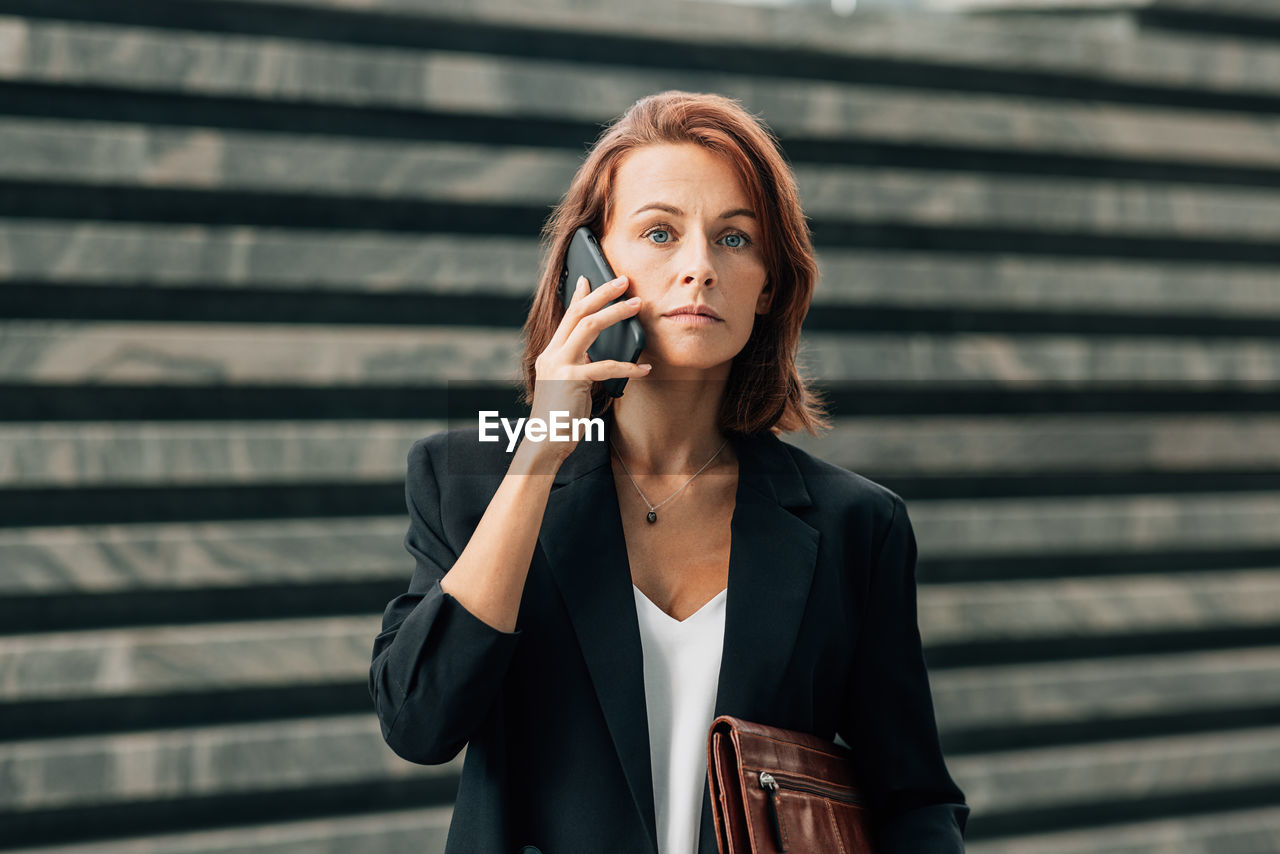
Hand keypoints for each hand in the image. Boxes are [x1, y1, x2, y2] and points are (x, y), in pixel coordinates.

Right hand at [526, 273, 650, 461]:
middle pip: (578, 312)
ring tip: (637, 305)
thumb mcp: (568, 386)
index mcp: (551, 354)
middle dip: (602, 293)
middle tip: (624, 281)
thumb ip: (579, 368)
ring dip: (615, 313)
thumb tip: (595, 355)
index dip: (579, 296)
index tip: (590, 278)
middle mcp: (552, 354)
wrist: (545, 442)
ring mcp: (560, 365)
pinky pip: (605, 366)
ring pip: (589, 326)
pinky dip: (628, 367)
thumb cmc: (561, 418)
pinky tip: (645, 369)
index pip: (566, 316)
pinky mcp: (571, 380)